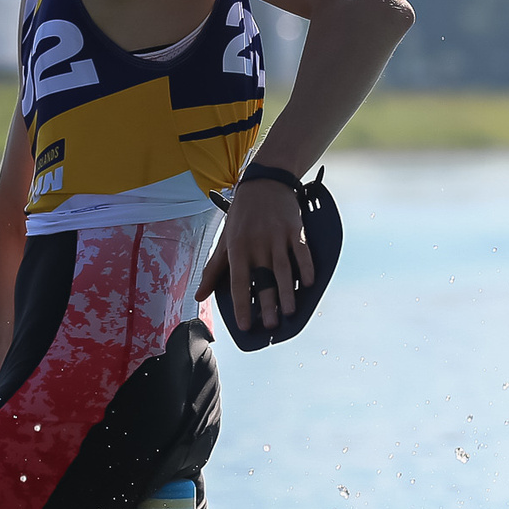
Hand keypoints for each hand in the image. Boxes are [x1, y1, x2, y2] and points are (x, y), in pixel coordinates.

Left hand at [200, 179, 314, 333]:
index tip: (245, 325)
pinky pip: (302, 252)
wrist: (264, 182)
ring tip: (289, 312)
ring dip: (288, 292)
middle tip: (270, 325)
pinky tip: (308, 284)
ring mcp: (277, 237)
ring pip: (284, 270)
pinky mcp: (295, 230)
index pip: (238, 282)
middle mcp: (257, 245)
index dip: (241, 305)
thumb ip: (213, 269)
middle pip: (263, 279)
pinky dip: (306, 268)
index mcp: (237, 249)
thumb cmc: (242, 215)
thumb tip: (200, 295)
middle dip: (267, 304)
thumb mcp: (224, 240)